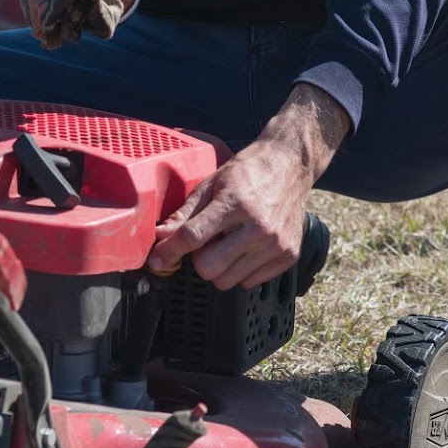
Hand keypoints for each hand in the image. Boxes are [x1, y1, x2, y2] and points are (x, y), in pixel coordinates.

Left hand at [148, 83, 348, 290]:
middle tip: (206, 242)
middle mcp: (258, 226)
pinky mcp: (288, 256)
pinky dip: (241, 270)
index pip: (193, 236)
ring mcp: (276, 244)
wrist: (291, 164)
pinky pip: (249, 282)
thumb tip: (161, 236)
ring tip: (228, 242)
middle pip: (209, 268)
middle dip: (199, 260)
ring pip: (228, 281)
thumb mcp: (212, 184)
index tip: (156, 260)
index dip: (169, 251)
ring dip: (220, 267)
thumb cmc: (249, 171)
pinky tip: (246, 247)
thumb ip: (185, 213)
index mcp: (235, 203)